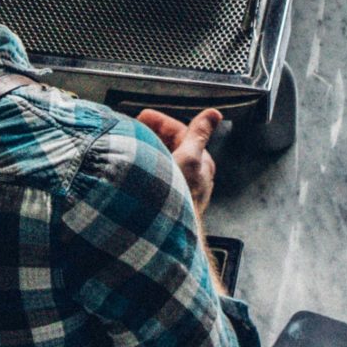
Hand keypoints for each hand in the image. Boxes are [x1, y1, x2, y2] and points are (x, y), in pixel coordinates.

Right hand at [135, 107, 222, 227]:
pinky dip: (146, 165)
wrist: (165, 231)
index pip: (182, 132)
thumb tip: (214, 114)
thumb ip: (199, 134)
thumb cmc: (179, 197)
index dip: (160, 121)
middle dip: (152, 135)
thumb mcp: (190, 157)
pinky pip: (157, 173)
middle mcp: (194, 175)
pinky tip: (136, 167)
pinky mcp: (167, 198)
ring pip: (163, 159)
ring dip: (147, 150)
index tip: (142, 117)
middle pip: (172, 145)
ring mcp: (180, 187)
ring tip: (131, 147)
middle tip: (133, 130)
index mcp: (201, 162)